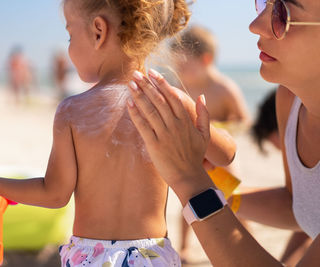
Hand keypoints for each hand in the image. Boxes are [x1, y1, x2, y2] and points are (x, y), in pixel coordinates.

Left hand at [127, 69, 211, 190]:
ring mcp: (164, 134)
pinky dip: (136, 114)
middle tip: (136, 73)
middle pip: (159, 100)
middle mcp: (175, 125)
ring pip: (150, 110)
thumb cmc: (195, 156)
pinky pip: (143, 126)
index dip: (161, 83)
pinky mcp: (154, 145)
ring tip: (131, 83)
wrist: (189, 177)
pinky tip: (129, 103)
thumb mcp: (205, 134)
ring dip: (139, 95)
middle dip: (147, 85)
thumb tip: (201, 96)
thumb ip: (204, 114)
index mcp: (186, 120)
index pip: (172, 96)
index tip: (152, 72)